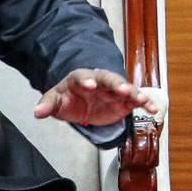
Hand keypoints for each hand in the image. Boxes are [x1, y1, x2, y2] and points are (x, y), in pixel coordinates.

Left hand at [34, 68, 149, 127]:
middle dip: (116, 84)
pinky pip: (136, 101)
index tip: (89, 85)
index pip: (83, 77)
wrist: (81, 101)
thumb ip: (48, 105)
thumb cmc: (68, 98)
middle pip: (110, 79)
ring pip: (125, 88)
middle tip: (122, 89)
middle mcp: (100, 81)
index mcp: (81, 79)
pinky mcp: (124, 101)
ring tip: (141, 100)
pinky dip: (145, 104)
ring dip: (134, 93)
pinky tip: (153, 110)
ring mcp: (113, 90)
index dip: (87, 80)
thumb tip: (37, 113)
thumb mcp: (55, 101)